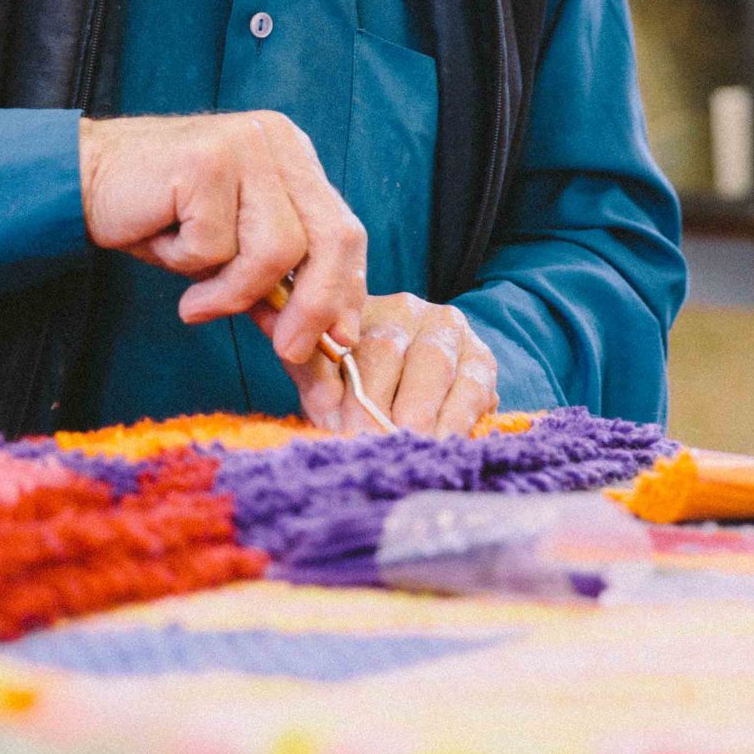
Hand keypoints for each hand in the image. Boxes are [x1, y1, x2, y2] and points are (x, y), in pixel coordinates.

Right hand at [79, 111, 366, 365]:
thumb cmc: (157, 219)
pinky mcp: (208, 161)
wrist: (81, 181)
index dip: (345, 290)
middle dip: (313, 307)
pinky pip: (218, 246)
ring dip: (232, 290)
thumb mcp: (229, 254)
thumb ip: (277, 282)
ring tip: (194, 295)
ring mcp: (245, 146)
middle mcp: (277, 141)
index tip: (337, 339)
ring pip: (277, 250)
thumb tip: (328, 336)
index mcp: (292, 156)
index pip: (344, 230)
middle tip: (287, 349)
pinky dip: (189, 265)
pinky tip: (162, 242)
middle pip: (331, 238)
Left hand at [251, 290, 499, 436]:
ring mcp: (450, 331)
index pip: (345, 339)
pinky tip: (438, 443)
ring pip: (433, 366)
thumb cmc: (359, 389)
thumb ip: (306, 364)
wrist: (416, 404)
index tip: (331, 422)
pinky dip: (454, 418)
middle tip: (362, 443)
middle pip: (388, 351)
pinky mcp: (482, 360)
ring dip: (414, 414)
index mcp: (362, 307)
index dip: (339, 385)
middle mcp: (408, 310)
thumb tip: (271, 328)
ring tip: (399, 446)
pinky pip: (472, 386)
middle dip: (373, 405)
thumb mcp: (325, 376)